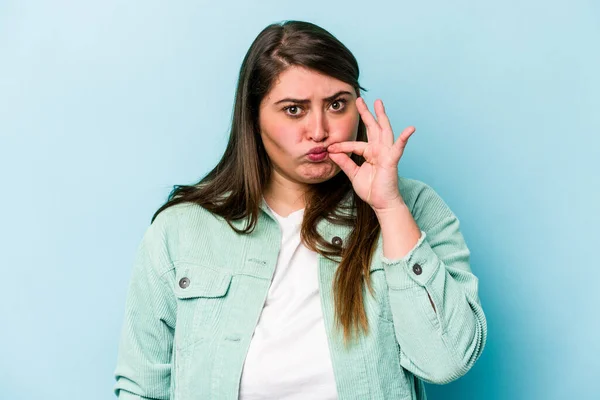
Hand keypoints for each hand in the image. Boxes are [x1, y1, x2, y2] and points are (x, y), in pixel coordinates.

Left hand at [327, 97, 414, 212]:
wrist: (381, 203)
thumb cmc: (371, 189)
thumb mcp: (353, 174)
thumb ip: (344, 163)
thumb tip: (332, 152)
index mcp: (369, 153)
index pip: (354, 144)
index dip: (341, 146)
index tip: (329, 148)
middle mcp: (378, 150)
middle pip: (372, 128)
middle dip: (366, 113)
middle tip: (360, 100)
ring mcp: (386, 153)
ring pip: (384, 131)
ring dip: (382, 116)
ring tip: (379, 103)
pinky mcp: (392, 160)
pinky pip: (399, 147)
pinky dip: (405, 138)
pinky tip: (411, 128)